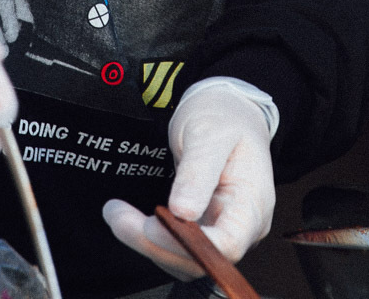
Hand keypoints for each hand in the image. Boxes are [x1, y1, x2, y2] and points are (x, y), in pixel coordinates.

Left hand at [103, 82, 275, 277]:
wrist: (225, 110)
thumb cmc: (224, 117)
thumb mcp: (209, 133)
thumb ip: (197, 171)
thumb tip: (183, 212)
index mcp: (252, 203)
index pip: (227, 244)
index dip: (187, 244)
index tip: (151, 225)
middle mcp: (242, 225)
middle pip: (200, 257)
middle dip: (154, 242)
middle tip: (117, 215)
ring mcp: (222, 229)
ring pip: (183, 258)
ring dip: (146, 242)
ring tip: (116, 212)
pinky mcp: (203, 229)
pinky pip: (177, 247)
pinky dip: (150, 237)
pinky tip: (131, 218)